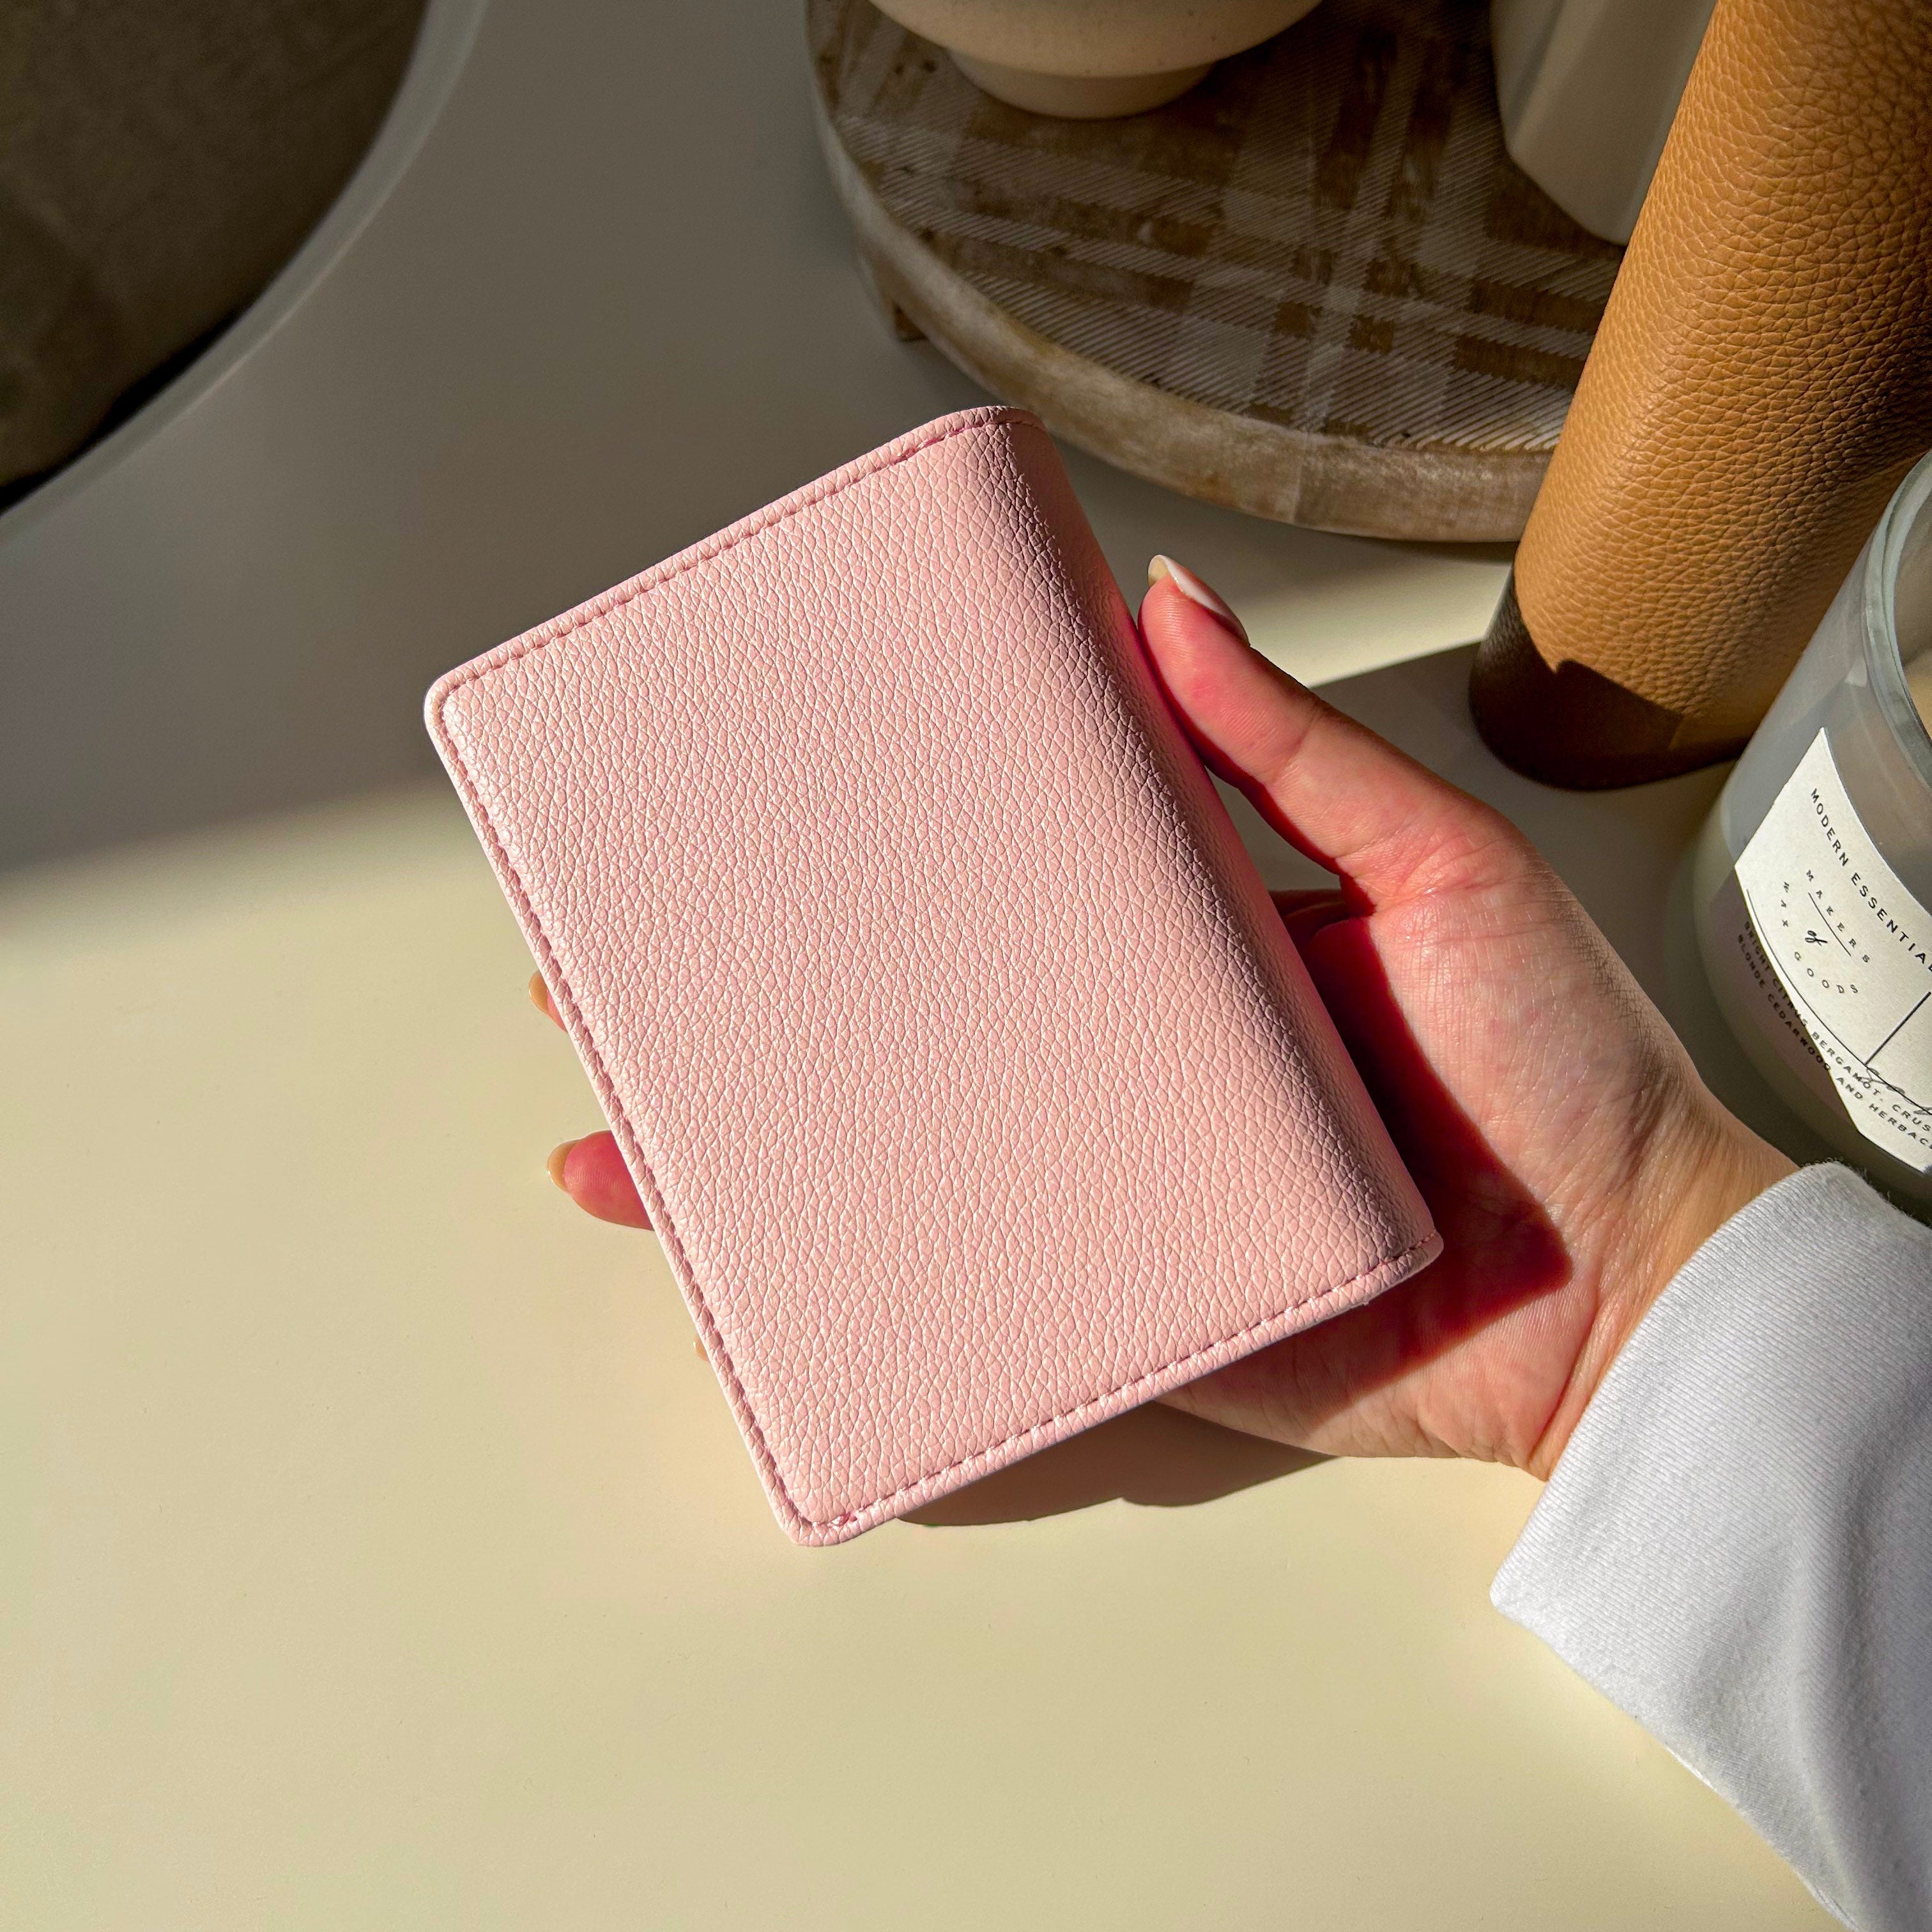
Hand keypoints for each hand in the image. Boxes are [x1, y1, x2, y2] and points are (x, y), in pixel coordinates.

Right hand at [539, 556, 1793, 1477]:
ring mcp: (1109, 1187)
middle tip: (609, 974)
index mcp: (1177, 946)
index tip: (747, 808)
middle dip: (759, 1001)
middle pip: (907, 1023)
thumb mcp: (1440, 867)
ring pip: (900, 1160)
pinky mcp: (1125, 1305)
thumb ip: (1298, 753)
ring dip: (759, 1151)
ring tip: (615, 1143)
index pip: (991, 883)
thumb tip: (1164, 600)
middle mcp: (1119, 1062)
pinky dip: (860, 1297)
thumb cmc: (1557, 1066)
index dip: (868, 850)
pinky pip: (972, 1297)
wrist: (1624, 1292)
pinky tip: (742, 1294)